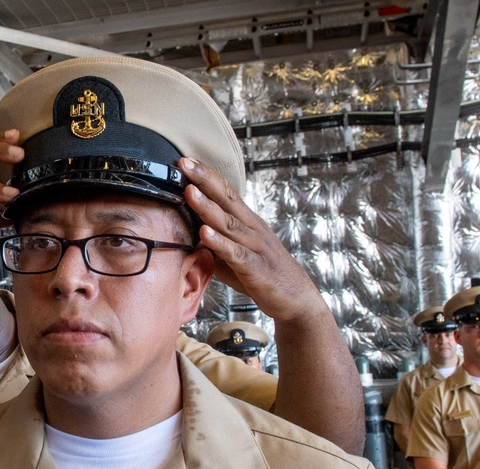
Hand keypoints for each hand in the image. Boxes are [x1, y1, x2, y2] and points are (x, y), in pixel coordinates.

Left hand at [179, 156, 323, 322]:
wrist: (295, 297)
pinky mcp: (256, 268)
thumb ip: (212, 243)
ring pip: (229, 224)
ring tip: (189, 192)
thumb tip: (184, 236)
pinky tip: (204, 233)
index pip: (226, 192)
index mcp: (247, 222)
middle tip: (184, 162)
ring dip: (208, 207)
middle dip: (205, 180)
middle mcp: (252, 229)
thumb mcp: (234, 255)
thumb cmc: (261, 274)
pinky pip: (236, 254)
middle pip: (227, 199)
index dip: (206, 176)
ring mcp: (255, 247)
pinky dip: (220, 243)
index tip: (185, 160)